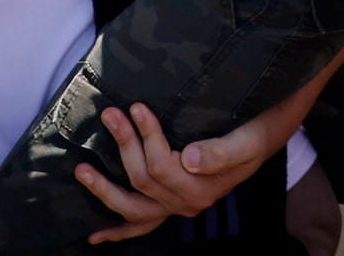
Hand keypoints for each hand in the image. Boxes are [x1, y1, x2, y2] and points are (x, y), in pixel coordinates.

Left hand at [80, 101, 289, 240]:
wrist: (262, 140)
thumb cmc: (254, 133)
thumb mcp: (246, 140)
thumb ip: (221, 151)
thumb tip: (190, 159)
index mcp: (203, 187)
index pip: (164, 166)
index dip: (147, 136)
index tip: (137, 106)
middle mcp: (188, 203)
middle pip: (145, 180)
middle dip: (125, 145)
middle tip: (110, 114)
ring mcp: (177, 207)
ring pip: (135, 209)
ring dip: (105, 191)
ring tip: (82, 171)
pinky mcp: (171, 203)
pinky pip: (142, 224)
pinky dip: (119, 231)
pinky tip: (96, 236)